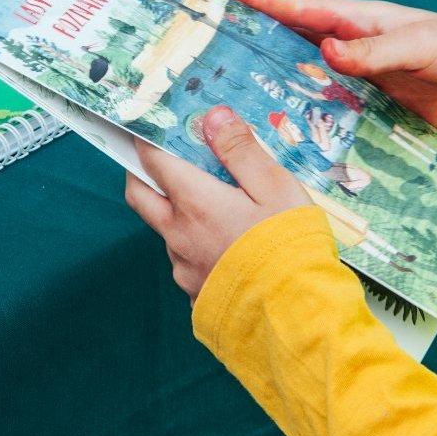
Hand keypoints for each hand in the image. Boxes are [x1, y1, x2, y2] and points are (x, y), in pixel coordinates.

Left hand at [126, 106, 310, 299]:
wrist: (297, 318)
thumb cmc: (290, 248)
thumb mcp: (276, 187)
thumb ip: (241, 150)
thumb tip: (213, 117)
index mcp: (195, 203)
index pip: (154, 162)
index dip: (147, 141)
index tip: (146, 127)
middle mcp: (179, 235)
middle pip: (139, 196)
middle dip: (139, 174)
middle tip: (153, 161)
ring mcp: (184, 269)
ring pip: (165, 232)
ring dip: (174, 216)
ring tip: (208, 209)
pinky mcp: (195, 296)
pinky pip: (186, 263)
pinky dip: (195, 248)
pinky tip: (225, 250)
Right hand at [237, 0, 436, 138]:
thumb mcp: (421, 45)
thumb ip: (374, 51)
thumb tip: (325, 51)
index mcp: (366, 23)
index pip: (310, 11)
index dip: (272, 6)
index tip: (234, 2)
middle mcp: (361, 52)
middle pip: (302, 49)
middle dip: (265, 51)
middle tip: (223, 60)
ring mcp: (369, 85)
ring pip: (317, 87)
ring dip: (288, 93)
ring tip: (245, 105)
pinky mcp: (382, 115)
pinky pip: (341, 119)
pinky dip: (318, 126)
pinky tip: (295, 139)